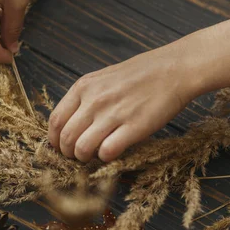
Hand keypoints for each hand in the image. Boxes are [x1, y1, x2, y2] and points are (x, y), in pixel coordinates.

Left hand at [48, 17, 229, 161]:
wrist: (174, 70)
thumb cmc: (142, 74)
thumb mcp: (105, 77)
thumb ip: (87, 97)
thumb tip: (72, 122)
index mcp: (84, 87)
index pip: (55, 120)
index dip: (56, 140)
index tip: (63, 147)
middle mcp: (94, 100)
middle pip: (66, 138)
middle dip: (69, 154)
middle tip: (79, 157)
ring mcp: (113, 114)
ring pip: (82, 149)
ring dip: (86, 158)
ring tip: (95, 156)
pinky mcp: (133, 127)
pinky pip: (107, 152)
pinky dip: (106, 158)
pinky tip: (114, 152)